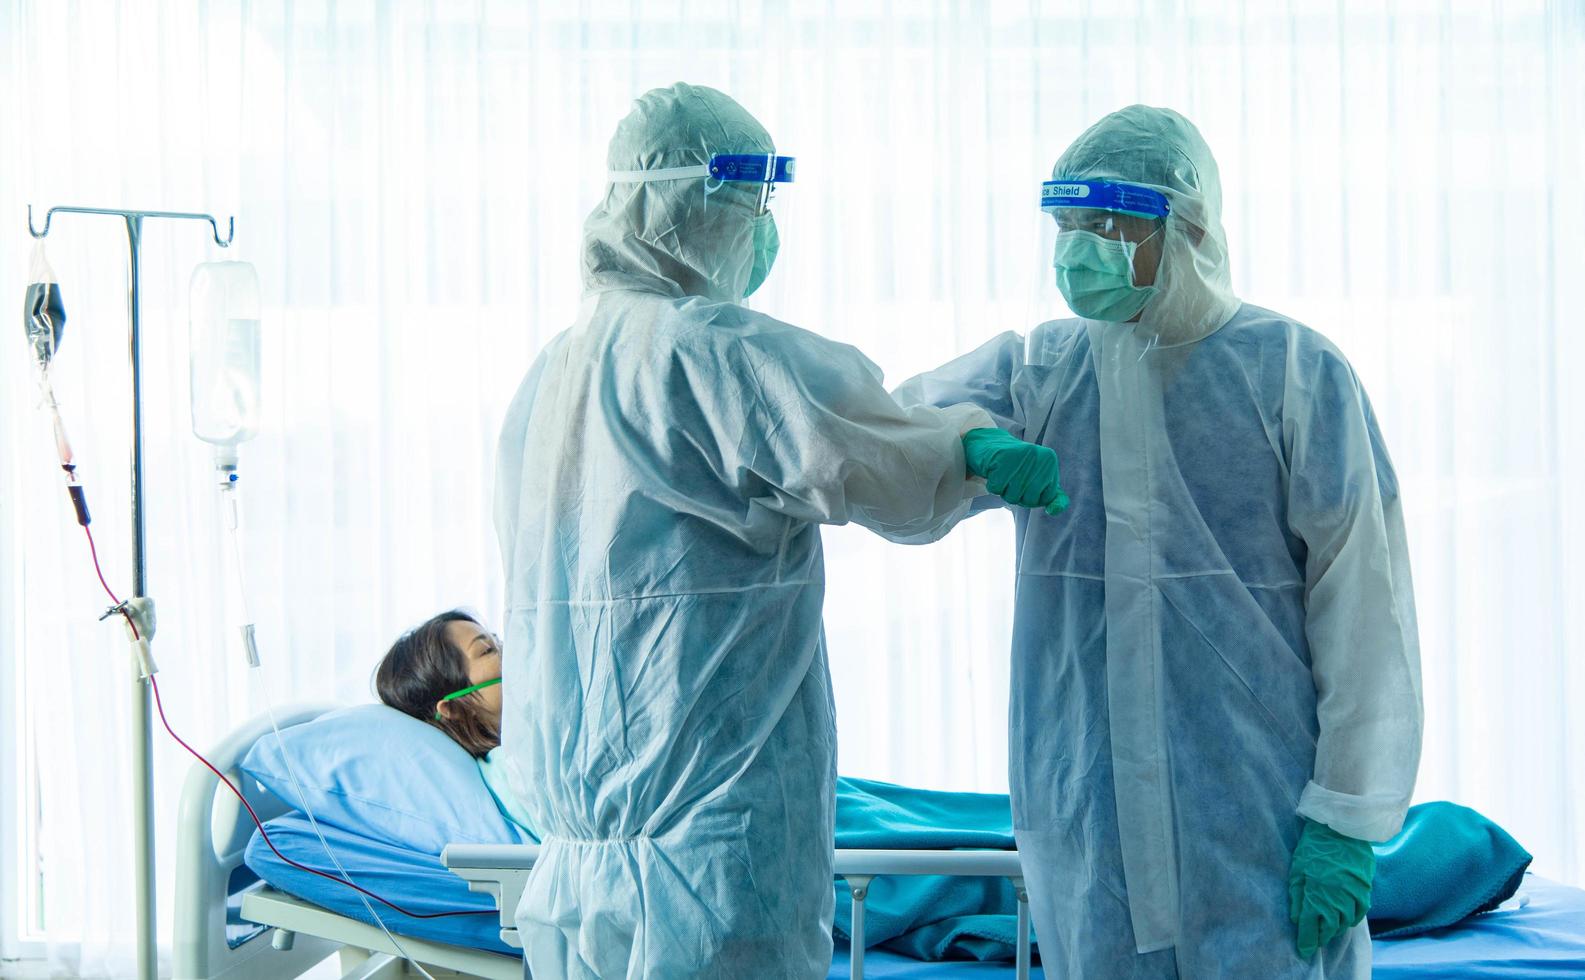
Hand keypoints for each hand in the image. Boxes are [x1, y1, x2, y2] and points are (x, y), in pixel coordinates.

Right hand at [961, 428, 1069, 514]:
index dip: (1034, 496)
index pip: (1047, 497)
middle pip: (1030, 500)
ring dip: (1005, 491)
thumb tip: (1053, 511)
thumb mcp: (1040, 478)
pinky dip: (993, 485)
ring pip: (1013, 497)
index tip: (1028, 482)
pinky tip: (995, 472)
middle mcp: (1037, 456)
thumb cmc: (1017, 466)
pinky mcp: (1000, 460)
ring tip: (1004, 475)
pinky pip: (997, 489)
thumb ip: (1054, 496)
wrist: (989, 444)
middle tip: (1014, 479)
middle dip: (1019, 496)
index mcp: (1050, 459)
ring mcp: (1019, 458)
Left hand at [1288, 819, 1375, 959]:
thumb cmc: (1314, 848)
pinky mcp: (1366, 891)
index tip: (1303, 950)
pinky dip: (1350, 919)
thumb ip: (1298, 897)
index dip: (1306, 941)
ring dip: (1335, 929)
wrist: (1342, 830)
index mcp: (1317, 896)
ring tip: (1327, 930)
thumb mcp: (1298, 871)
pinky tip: (1343, 918)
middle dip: (1321, 936)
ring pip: (1345, 923)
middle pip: (1330, 929)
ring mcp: (1354, 897)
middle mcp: (1338, 901)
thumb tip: (1298, 919)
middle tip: (1314, 939)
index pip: (1311, 928)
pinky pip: (1359, 913)